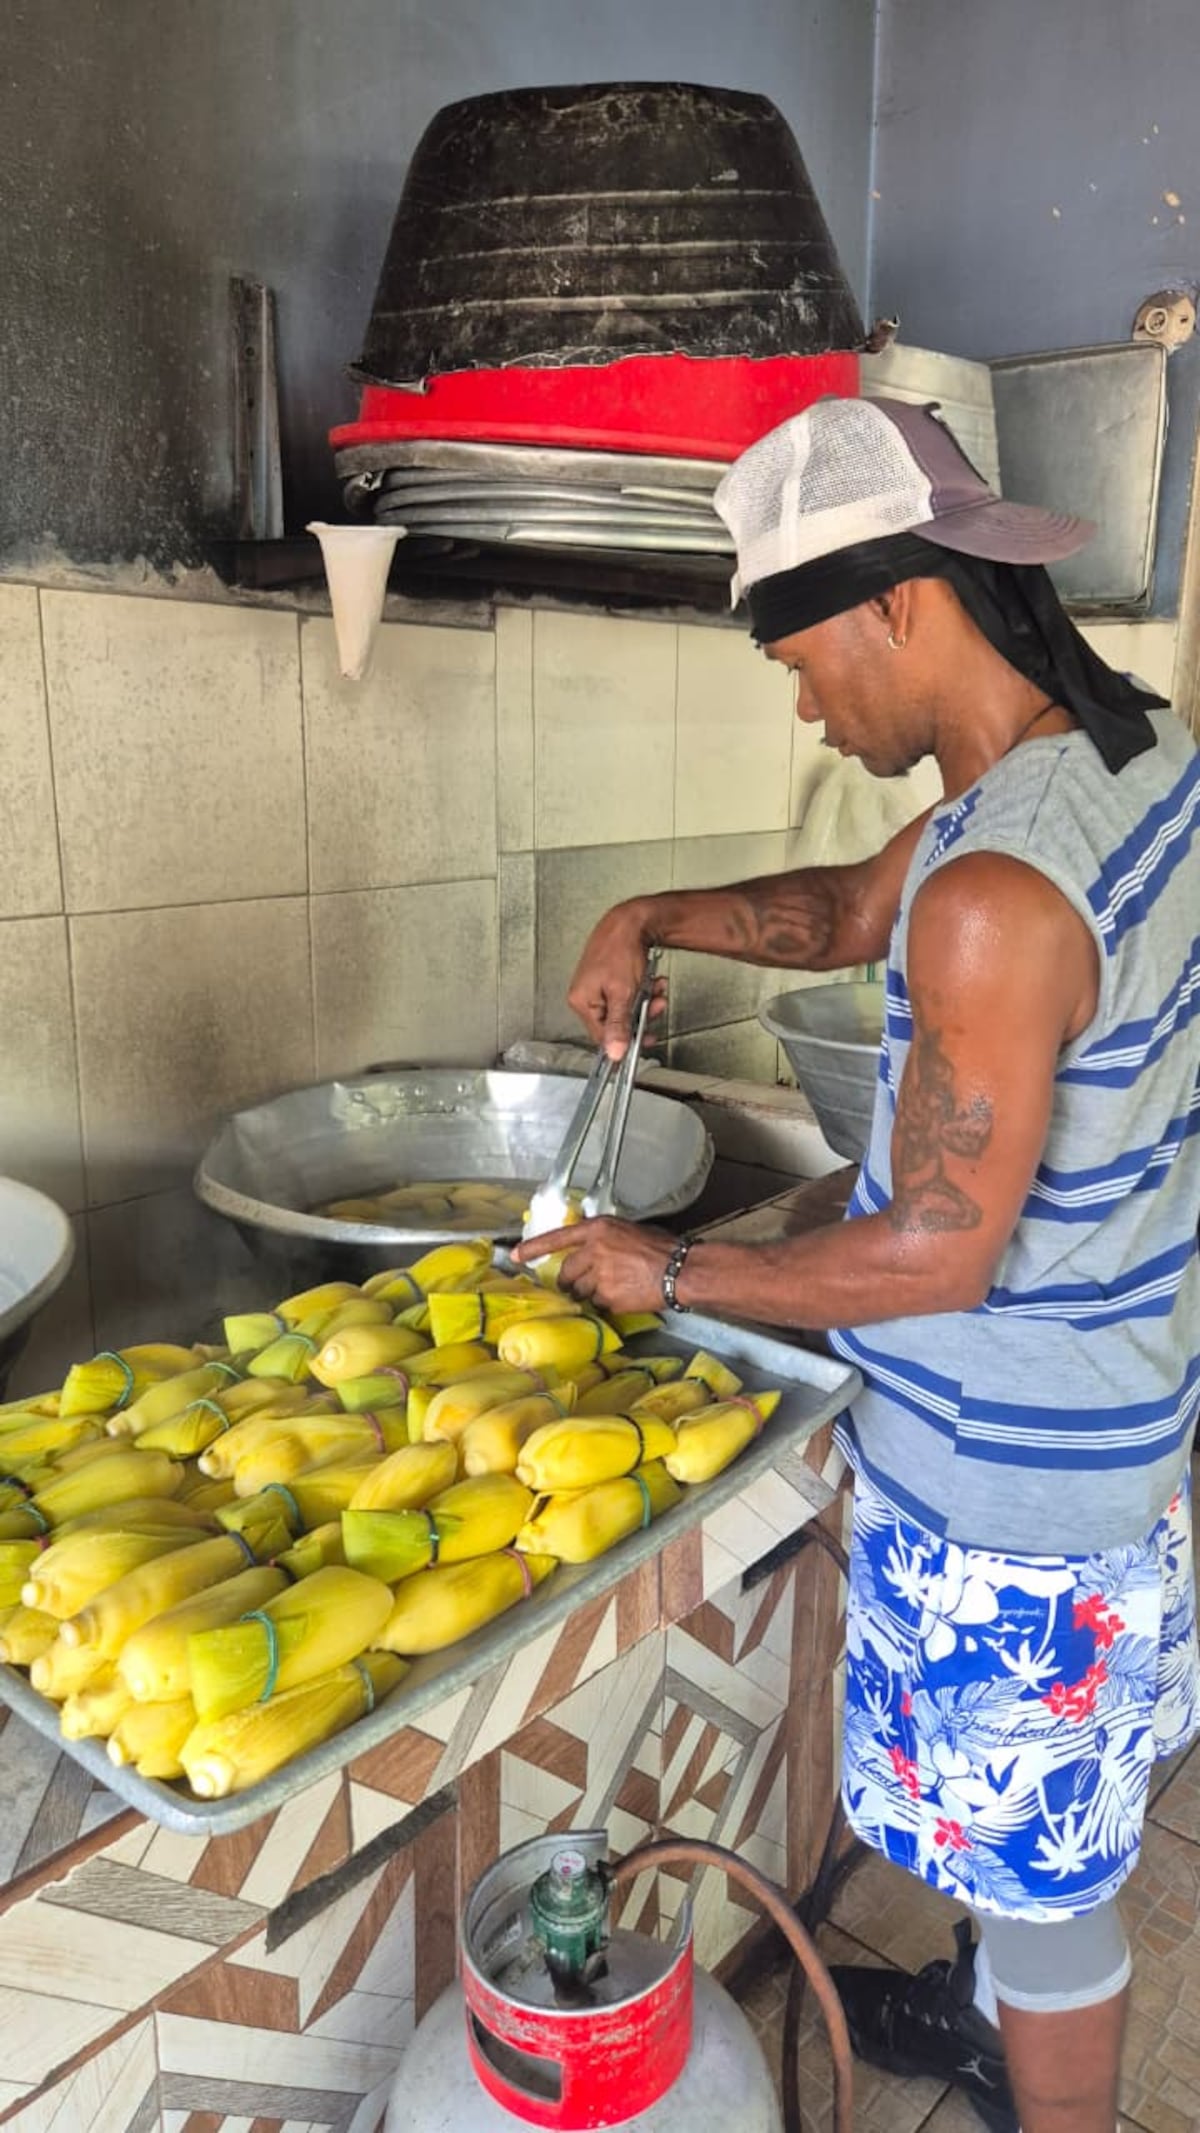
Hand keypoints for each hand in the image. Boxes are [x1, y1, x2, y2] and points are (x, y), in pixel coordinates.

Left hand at [512, 1217, 675, 1312]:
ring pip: (580, 1291)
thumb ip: (603, 1239)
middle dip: (570, 1281)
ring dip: (590, 1292)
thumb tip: (588, 1251)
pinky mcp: (608, 1298)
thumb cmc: (661, 1247)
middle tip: (580, 1283)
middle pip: (566, 1272)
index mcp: (598, 1230)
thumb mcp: (628, 1231)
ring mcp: (600, 1277)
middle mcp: (594, 1251)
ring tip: (614, 1287)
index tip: (515, 1256)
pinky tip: (624, 1295)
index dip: (534, 1248)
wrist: (681, 1271)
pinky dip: (606, 1303)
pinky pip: (598, 1304)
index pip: (558, 1238)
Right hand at [567, 902, 668, 1058]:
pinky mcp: (610, 979)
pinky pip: (628, 995)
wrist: (633, 920)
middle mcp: (586, 995)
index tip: (645, 1038)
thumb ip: (618, 1025)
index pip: (602, 1036)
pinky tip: (651, 981)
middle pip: (616, 1022)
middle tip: (655, 1007)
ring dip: (646, 1001)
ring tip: (655, 989)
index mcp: (581, 1000)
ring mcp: (597, 986)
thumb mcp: (622, 993)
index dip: (626, 1039)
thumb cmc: (621, 948)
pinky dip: (643, 990)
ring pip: (626, 1008)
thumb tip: (614, 1052)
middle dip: (641, 1015)